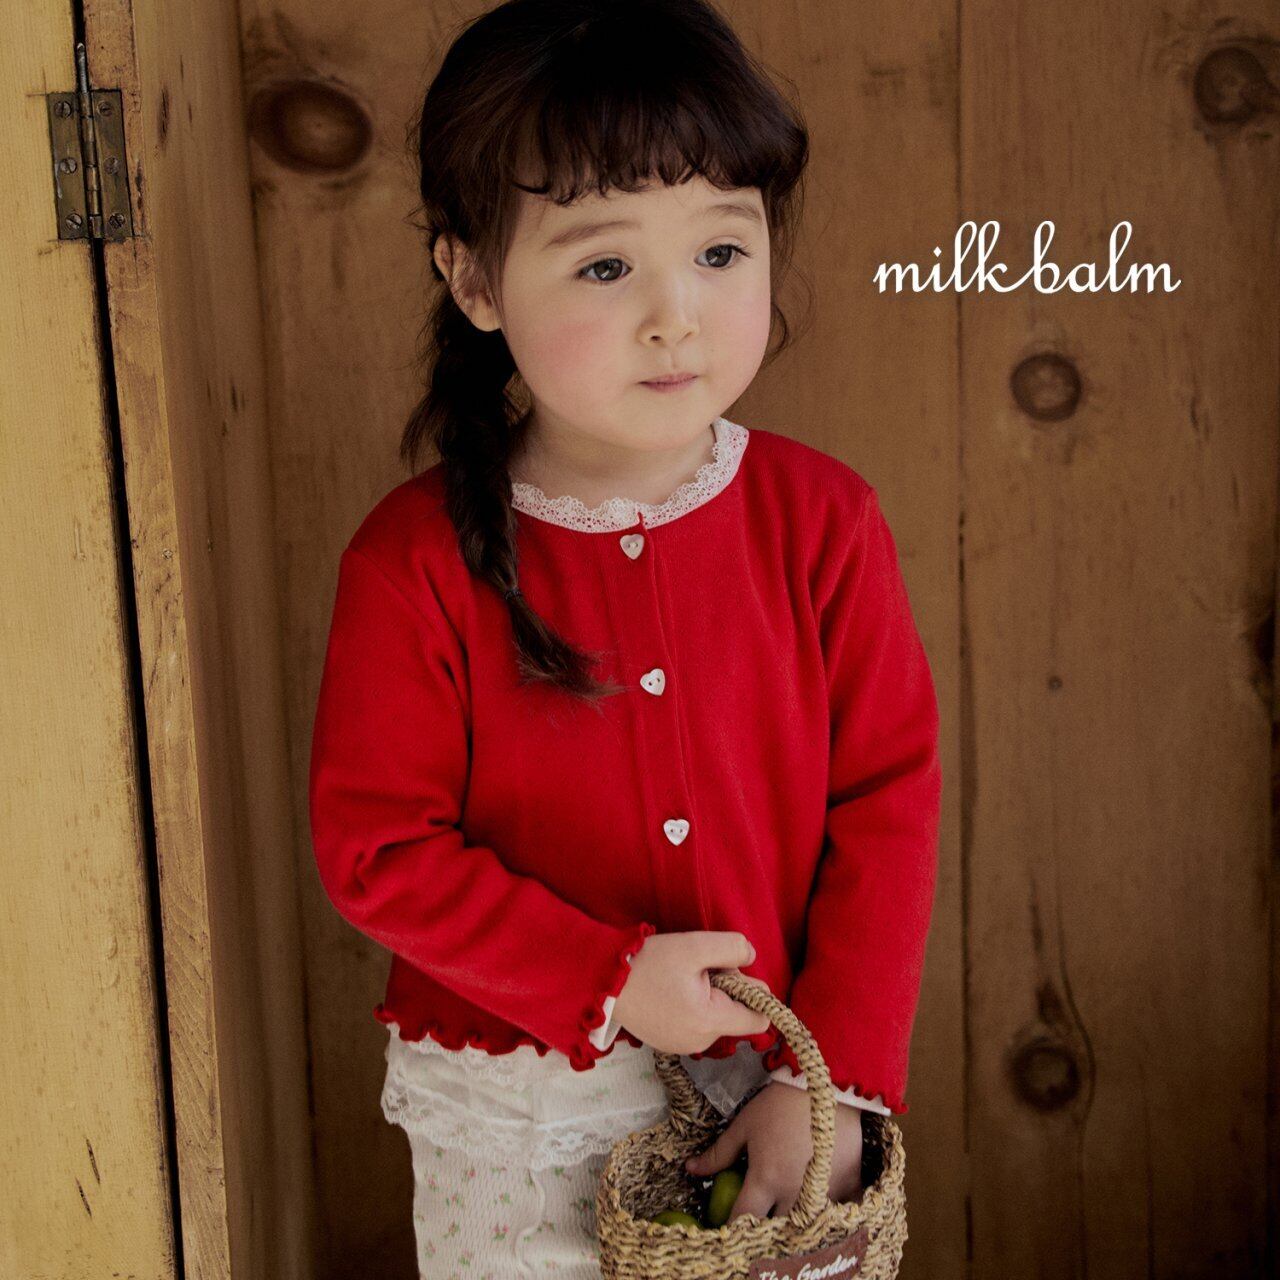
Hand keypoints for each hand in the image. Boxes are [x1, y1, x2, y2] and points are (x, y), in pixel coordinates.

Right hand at [610, 931, 772, 1054]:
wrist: (603, 982)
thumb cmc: (648, 963)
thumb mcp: (694, 946)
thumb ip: (732, 949)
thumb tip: (752, 958)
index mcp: (709, 1021)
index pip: (758, 1020)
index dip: (756, 994)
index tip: (736, 973)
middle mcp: (699, 1042)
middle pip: (736, 1016)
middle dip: (729, 990)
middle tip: (702, 967)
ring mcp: (682, 1046)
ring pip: (716, 1020)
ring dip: (710, 998)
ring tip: (683, 977)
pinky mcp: (668, 1043)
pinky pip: (696, 1025)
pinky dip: (694, 1008)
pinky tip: (673, 990)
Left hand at [683, 1082, 863, 1219]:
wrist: (824, 1083)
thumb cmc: (778, 1104)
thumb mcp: (744, 1126)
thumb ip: (719, 1153)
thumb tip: (691, 1170)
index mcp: (765, 1180)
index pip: (742, 1220)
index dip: (731, 1226)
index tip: (727, 1223)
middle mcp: (793, 1194)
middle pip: (774, 1227)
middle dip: (763, 1224)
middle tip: (759, 1210)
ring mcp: (823, 1193)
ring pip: (804, 1222)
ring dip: (793, 1217)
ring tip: (786, 1201)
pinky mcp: (848, 1185)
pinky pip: (837, 1210)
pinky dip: (827, 1209)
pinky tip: (820, 1196)